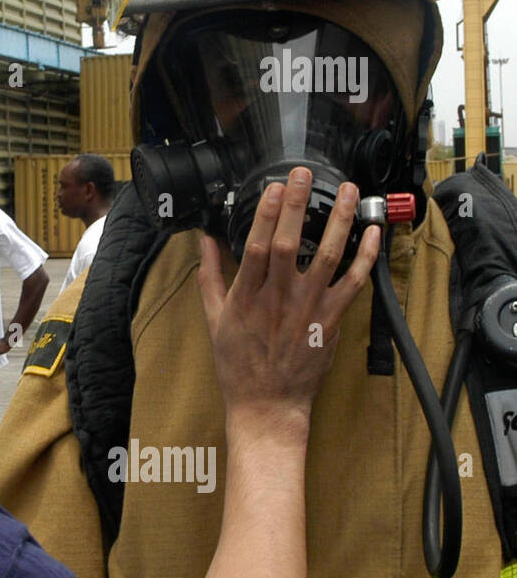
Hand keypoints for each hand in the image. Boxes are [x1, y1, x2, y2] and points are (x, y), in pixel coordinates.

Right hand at [197, 167, 380, 440]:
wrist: (267, 403)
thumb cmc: (237, 363)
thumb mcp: (213, 319)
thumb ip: (210, 276)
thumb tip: (204, 242)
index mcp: (246, 296)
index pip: (256, 245)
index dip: (266, 213)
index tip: (273, 187)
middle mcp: (278, 298)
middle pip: (288, 242)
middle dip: (297, 204)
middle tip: (303, 173)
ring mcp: (308, 309)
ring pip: (326, 256)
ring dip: (338, 220)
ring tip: (346, 191)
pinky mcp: (331, 321)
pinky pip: (353, 284)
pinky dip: (366, 257)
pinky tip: (372, 233)